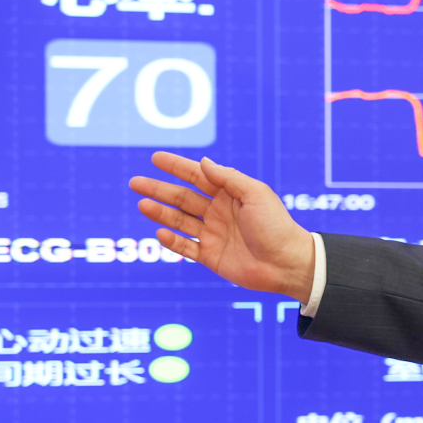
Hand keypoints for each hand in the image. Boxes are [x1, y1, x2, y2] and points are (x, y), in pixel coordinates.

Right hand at [129, 152, 315, 301]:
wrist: (287, 263)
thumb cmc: (276, 225)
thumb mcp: (255, 194)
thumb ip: (228, 178)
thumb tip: (204, 162)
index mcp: (229, 194)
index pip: (197, 176)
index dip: (177, 167)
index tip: (156, 158)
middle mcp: (218, 212)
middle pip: (182, 197)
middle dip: (159, 189)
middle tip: (135, 182)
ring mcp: (213, 234)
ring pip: (180, 221)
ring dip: (160, 213)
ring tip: (142, 205)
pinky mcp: (211, 257)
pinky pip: (186, 247)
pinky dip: (172, 241)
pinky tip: (160, 232)